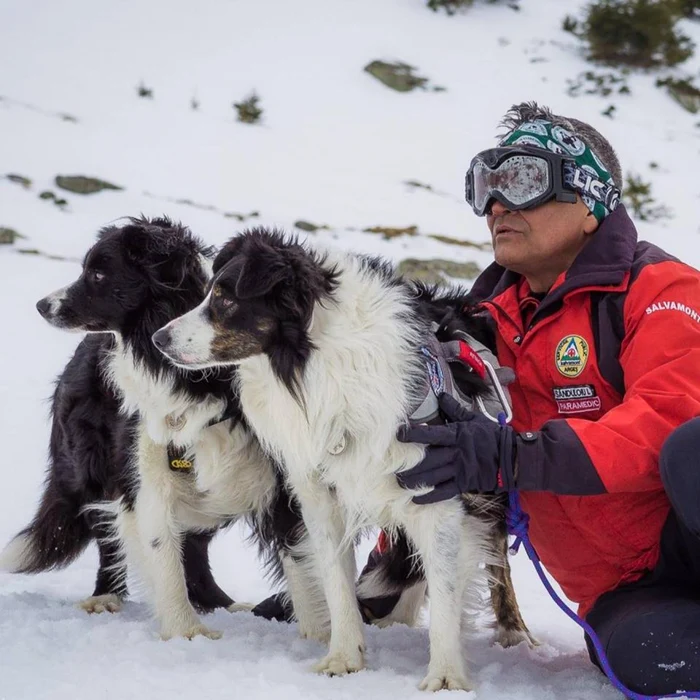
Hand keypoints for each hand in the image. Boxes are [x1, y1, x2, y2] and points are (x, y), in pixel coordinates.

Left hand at [396, 394, 515, 503]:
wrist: (512, 457)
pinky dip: (429, 496)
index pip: (431, 434)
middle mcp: (455, 453)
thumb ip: (454, 409)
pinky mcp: (464, 484)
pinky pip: (444, 492)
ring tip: (399, 483)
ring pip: (433, 477)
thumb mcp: (473, 418)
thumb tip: (440, 395)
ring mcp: (460, 470)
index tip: (398, 434)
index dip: (414, 434)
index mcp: (457, 435)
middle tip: (391, 467)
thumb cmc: (490, 435)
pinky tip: (415, 499)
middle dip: (409, 465)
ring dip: (415, 481)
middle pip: (428, 459)